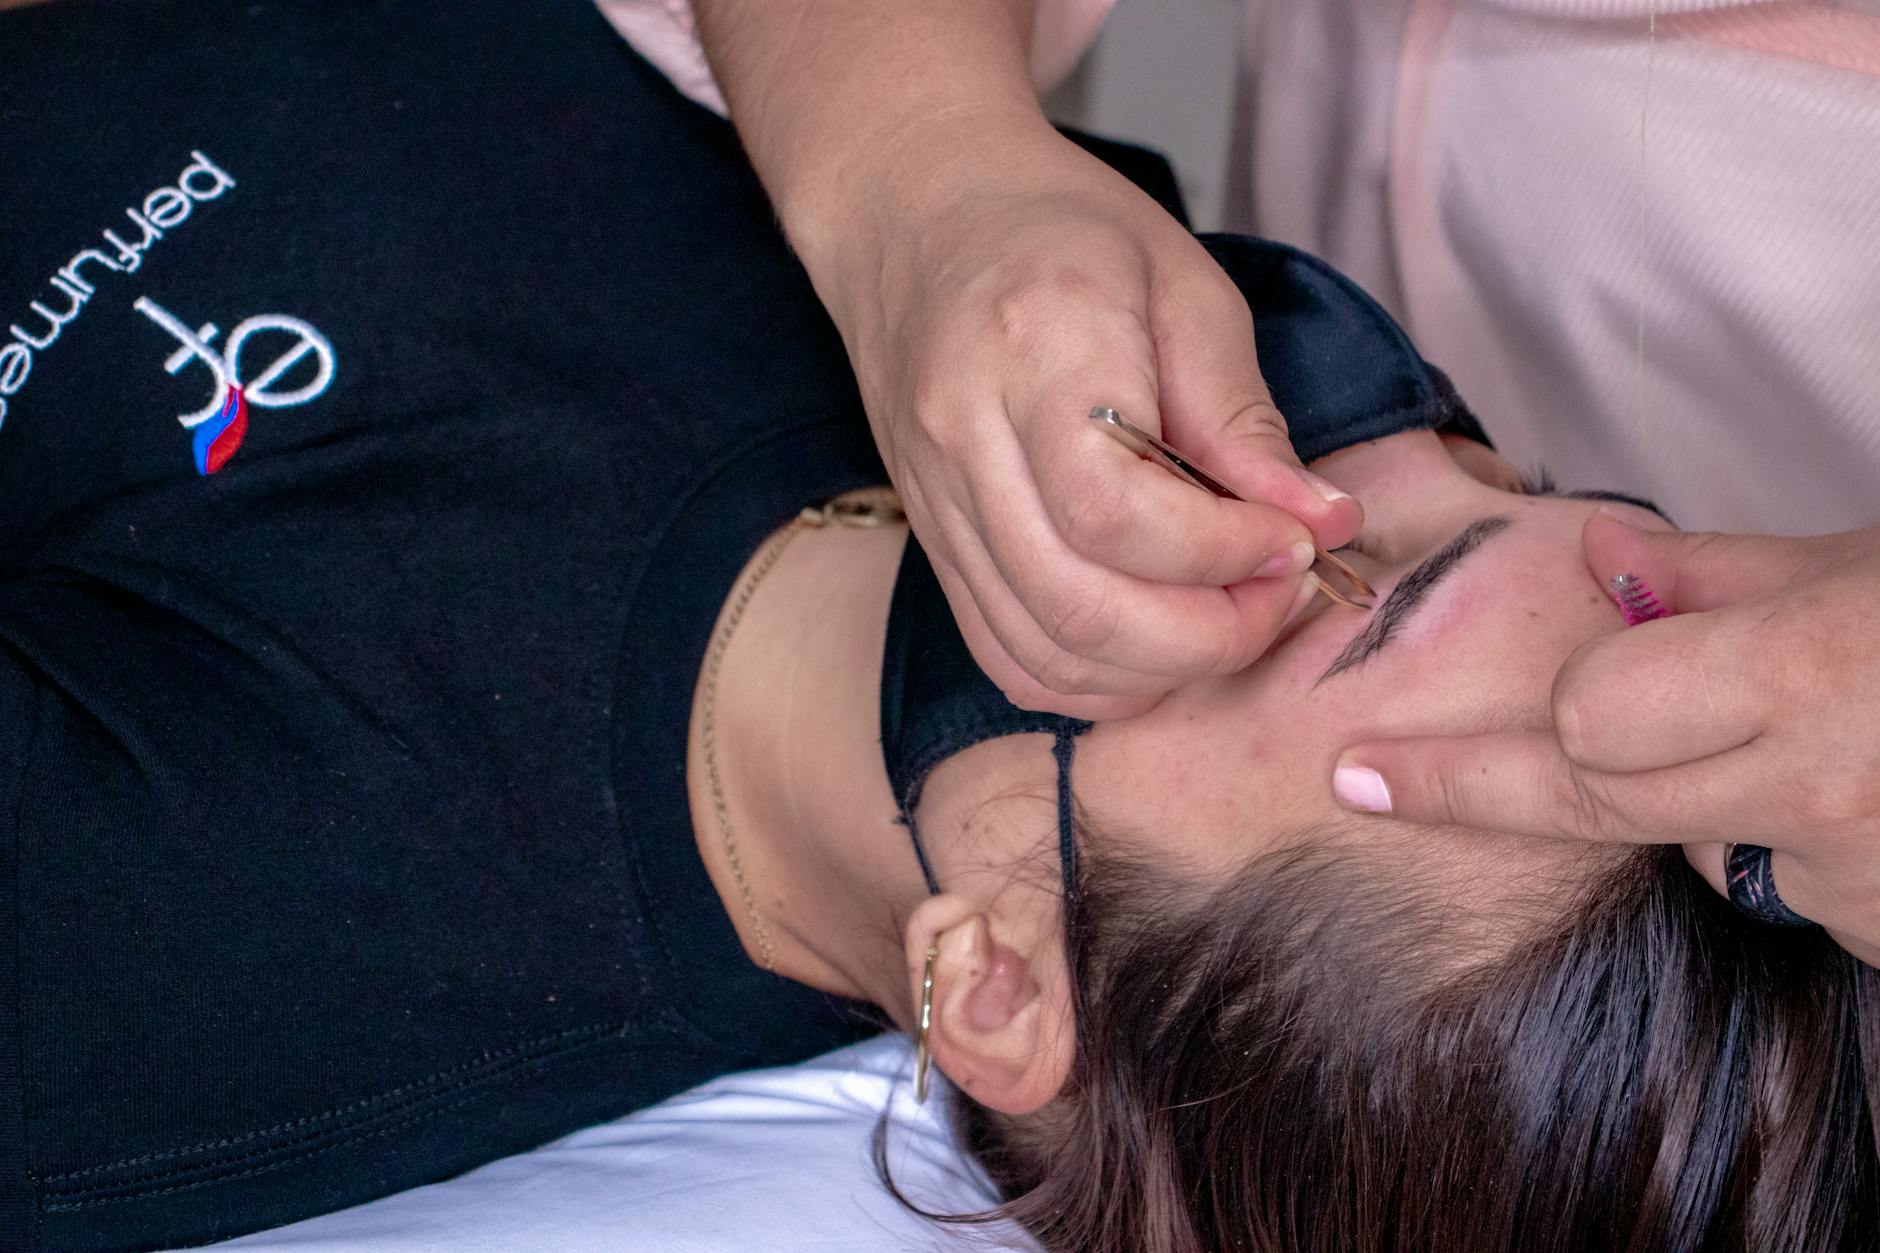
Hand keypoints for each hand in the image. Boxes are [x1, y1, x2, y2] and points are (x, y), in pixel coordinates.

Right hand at [808, 120, 1360, 716]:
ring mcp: (937, 502)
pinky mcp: (932, 543)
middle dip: (1207, 633)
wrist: (914, 215)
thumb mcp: (1181, 283)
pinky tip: (1157, 642)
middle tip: (1278, 591)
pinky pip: (1007, 656)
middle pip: (1079, 605)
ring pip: (1043, 651)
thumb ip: (1244, 414)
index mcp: (1035, 346)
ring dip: (1158, 667)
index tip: (1294, 537)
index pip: (1116, 511)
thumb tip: (1325, 521)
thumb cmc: (1059, 230)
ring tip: (1228, 615)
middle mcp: (967, 438)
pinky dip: (1095, 679)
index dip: (1222, 553)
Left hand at [1332, 510, 1879, 963]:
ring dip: (1703, 814)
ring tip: (1802, 751)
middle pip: (1584, 801)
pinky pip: (1778, 898)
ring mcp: (1847, 879)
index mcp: (1793, 669)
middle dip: (1488, 780)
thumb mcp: (1855, 568)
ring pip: (1690, 856)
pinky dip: (1790, 860)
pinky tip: (1858, 806)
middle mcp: (1809, 788)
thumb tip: (1595, 547)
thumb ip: (1711, 570)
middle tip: (1366, 779)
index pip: (1579, 717)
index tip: (1390, 749)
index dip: (1525, 710)